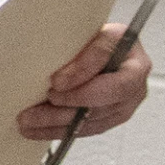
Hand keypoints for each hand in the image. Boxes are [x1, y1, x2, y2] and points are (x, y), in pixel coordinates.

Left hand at [17, 18, 151, 141]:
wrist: (96, 53)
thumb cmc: (89, 42)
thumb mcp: (82, 34)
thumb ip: (75, 47)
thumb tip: (59, 80)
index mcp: (128, 45)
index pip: (107, 58)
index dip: (81, 71)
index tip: (55, 81)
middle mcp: (135, 77)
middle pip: (105, 94)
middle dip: (67, 103)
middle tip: (36, 107)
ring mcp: (128, 101)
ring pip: (94, 117)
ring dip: (56, 122)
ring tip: (28, 121)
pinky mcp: (114, 118)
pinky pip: (87, 129)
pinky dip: (59, 130)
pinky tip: (36, 130)